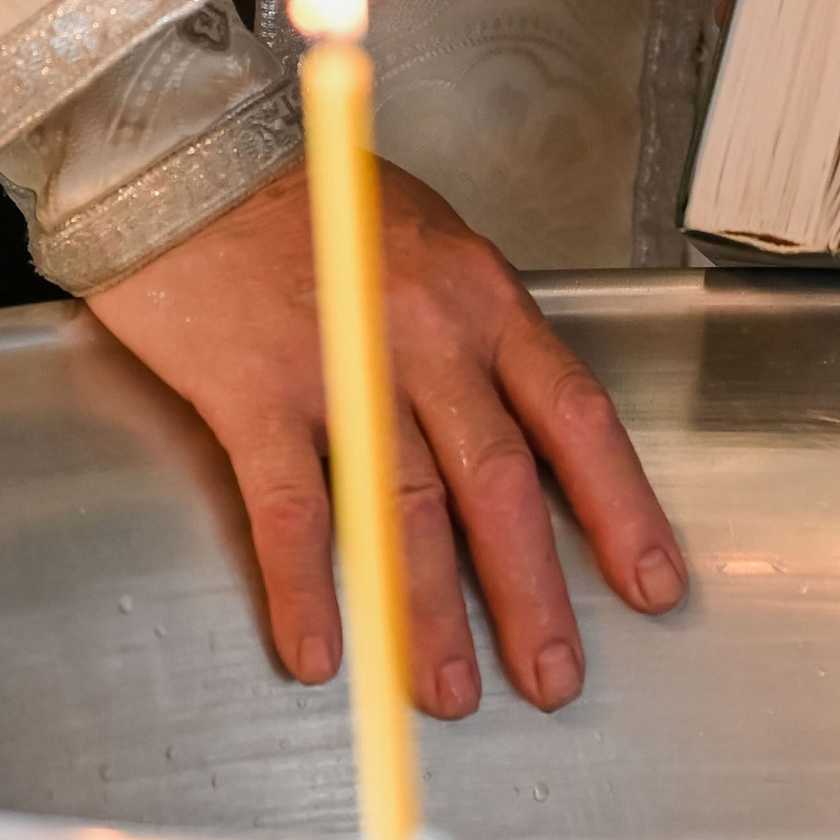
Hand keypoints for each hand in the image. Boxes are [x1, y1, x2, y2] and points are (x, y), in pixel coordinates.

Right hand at [86, 159, 684, 717]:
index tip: (651, 585)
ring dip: (429, 614)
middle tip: (555, 680)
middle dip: (531, 592)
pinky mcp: (252, 390)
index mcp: (481, 296)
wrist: (189, 148)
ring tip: (448, 691)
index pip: (573, 416)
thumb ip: (469, 335)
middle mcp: (425, 333)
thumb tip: (511, 438)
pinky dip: (307, 588)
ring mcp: (339, 362)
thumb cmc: (309, 197)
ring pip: (404, 509)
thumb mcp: (425, 241)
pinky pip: (291, 508)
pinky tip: (321, 654)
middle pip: (499, 481)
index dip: (619, 508)